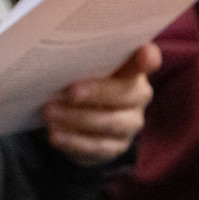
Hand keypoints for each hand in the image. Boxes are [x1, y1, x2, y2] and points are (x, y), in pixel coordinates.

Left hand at [43, 43, 158, 165]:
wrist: (77, 117)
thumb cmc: (80, 80)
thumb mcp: (82, 67)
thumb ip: (81, 60)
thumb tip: (57, 58)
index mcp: (132, 69)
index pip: (148, 60)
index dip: (148, 58)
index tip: (144, 53)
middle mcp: (138, 96)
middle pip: (127, 94)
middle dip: (98, 93)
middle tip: (71, 92)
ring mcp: (130, 123)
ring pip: (110, 123)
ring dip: (77, 118)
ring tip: (49, 111)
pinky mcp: (116, 146)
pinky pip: (97, 146)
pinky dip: (73, 141)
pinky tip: (55, 135)